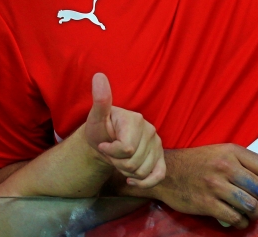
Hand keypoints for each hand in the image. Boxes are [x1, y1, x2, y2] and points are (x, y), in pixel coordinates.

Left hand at [84, 73, 165, 188]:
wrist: (106, 142)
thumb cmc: (100, 130)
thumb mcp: (96, 117)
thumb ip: (101, 100)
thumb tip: (98, 76)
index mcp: (136, 120)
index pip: (126, 149)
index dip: (111, 152)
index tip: (103, 146)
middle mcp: (150, 130)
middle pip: (133, 162)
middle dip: (118, 164)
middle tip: (111, 155)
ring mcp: (157, 144)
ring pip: (143, 171)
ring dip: (127, 172)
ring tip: (120, 161)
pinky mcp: (161, 156)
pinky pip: (158, 175)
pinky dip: (144, 182)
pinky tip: (132, 179)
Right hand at [144, 144, 257, 228]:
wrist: (168, 172)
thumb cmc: (197, 161)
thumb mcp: (221, 152)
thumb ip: (242, 162)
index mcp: (232, 152)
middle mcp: (225, 167)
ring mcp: (216, 186)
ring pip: (249, 205)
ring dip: (257, 213)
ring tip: (255, 213)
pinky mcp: (207, 203)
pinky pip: (233, 217)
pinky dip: (241, 222)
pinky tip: (241, 221)